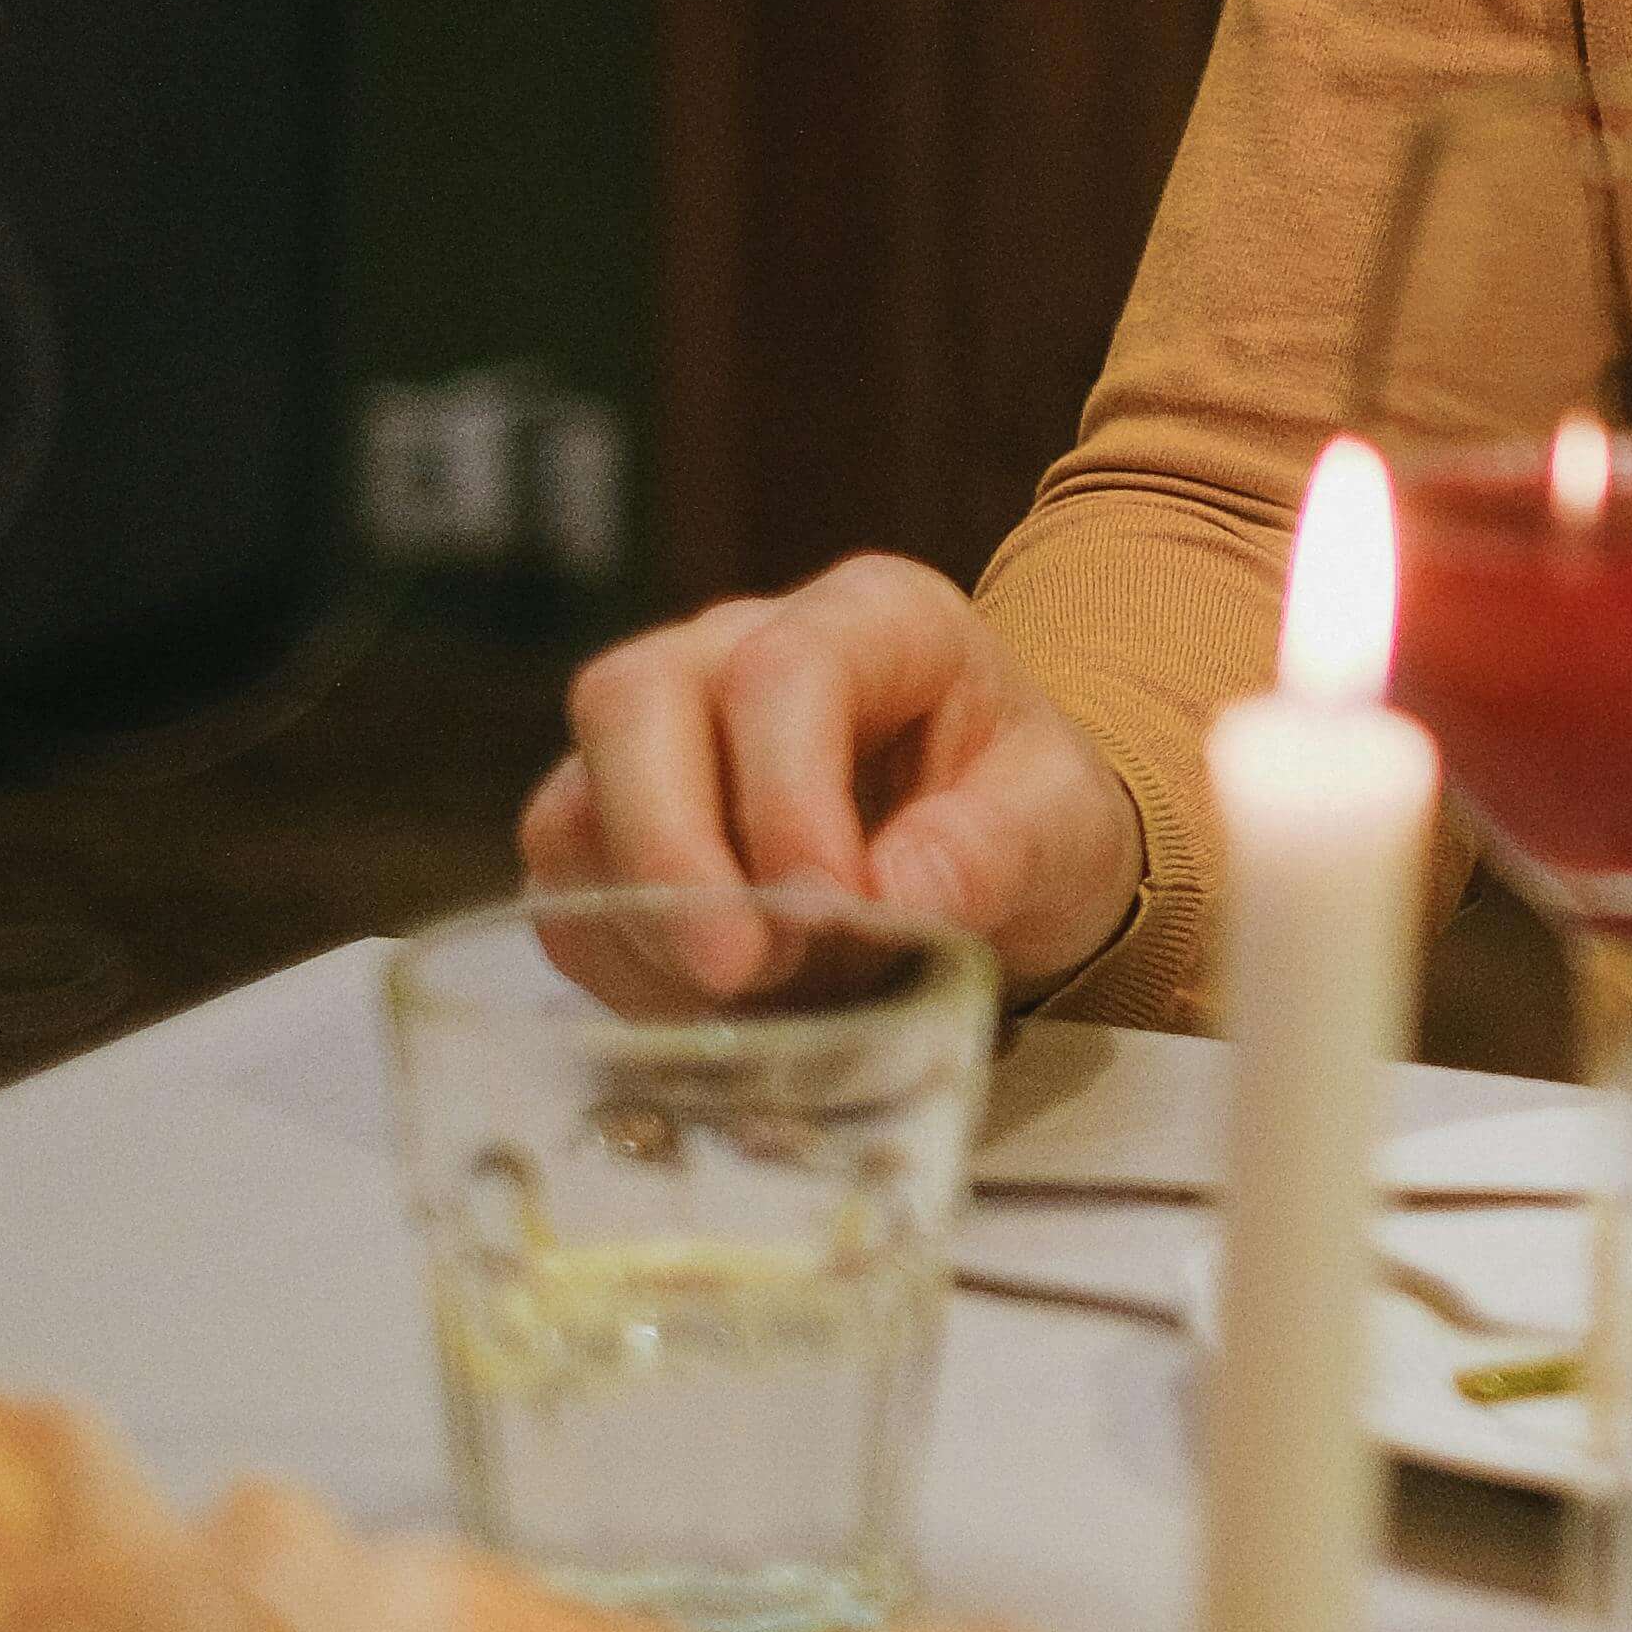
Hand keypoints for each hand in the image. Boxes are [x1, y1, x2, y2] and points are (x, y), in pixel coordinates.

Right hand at [516, 556, 1141, 1007]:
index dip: (787, 796)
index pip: (782, 672)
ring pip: (574, 804)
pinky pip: (567, 895)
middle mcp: (737, 648)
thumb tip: (892, 894)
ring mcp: (660, 737)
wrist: (995, 855)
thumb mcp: (1065, 824)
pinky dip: (625, 967)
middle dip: (671, 848)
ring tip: (755, 1000)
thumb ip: (999, 847)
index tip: (835, 907)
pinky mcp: (612, 831)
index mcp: (874, 619)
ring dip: (647, 923)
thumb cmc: (1028, 813)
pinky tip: (713, 1011)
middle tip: (739, 970)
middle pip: (632, 701)